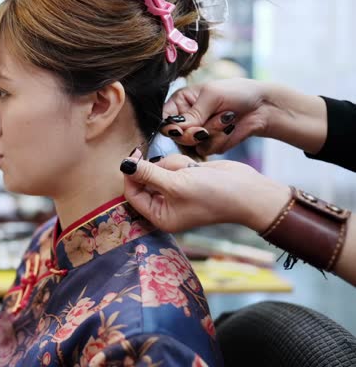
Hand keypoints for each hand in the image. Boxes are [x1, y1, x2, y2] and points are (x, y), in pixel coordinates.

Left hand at [121, 153, 290, 232]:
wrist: (249, 191)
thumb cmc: (213, 194)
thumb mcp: (175, 183)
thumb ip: (147, 173)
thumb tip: (124, 165)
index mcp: (160, 216)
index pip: (132, 194)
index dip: (130, 175)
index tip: (133, 156)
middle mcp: (165, 206)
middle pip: (144, 180)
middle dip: (159, 170)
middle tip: (173, 166)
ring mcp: (175, 192)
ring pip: (158, 168)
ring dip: (173, 165)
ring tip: (191, 171)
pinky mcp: (185, 179)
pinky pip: (172, 164)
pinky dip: (181, 163)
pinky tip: (196, 168)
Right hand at [161, 78, 272, 155]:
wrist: (263, 107)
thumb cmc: (237, 92)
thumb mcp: (212, 96)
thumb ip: (192, 113)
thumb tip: (174, 130)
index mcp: (181, 102)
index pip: (164, 119)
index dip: (170, 127)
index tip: (180, 129)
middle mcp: (186, 118)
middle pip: (175, 136)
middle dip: (192, 133)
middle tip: (204, 128)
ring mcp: (198, 133)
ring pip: (191, 145)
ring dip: (211, 134)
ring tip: (226, 119)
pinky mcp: (210, 144)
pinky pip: (206, 150)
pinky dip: (219, 140)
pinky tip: (230, 128)